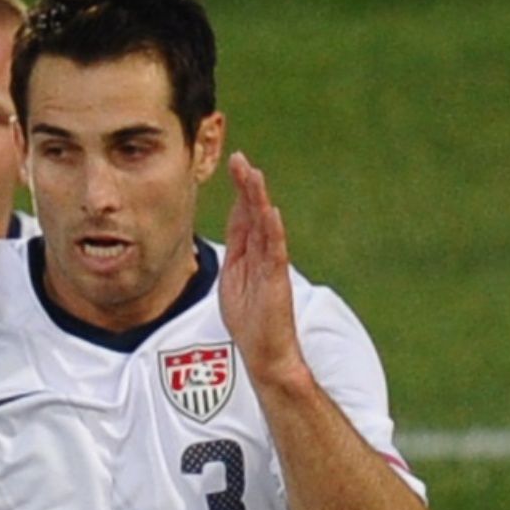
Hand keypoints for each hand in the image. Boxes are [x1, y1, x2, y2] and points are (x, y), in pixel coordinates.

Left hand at [217, 152, 305, 385]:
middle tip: (239, 159)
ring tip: (254, 176)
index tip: (235, 163)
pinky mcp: (276, 282)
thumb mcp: (233, 280)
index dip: (240, 190)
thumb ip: (235, 253)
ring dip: (259, 201)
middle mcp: (261, 254)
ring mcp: (270, 266)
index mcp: (248, 254)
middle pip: (254, 213)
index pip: (243, 215)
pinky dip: (273, 233)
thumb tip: (234, 226)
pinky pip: (275, 253)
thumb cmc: (249, 320)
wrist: (265, 351)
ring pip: (265, 227)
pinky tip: (271, 213)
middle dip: (247, 186)